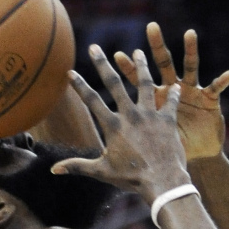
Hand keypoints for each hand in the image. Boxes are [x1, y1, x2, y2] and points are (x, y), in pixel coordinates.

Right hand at [52, 46, 188, 202]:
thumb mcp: (102, 172)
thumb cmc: (131, 178)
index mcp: (113, 127)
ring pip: (144, 85)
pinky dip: (172, 94)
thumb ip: (78, 166)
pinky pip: (170, 103)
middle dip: (103, 65)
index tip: (70, 71)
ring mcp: (151, 116)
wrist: (163, 181)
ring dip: (141, 67)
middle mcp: (131, 116)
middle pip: (115, 85)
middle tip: (95, 48)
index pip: (91, 101)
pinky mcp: (168, 121)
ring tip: (139, 52)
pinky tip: (174, 85)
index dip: (79, 85)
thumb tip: (53, 170)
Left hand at [113, 23, 228, 160]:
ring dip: (190, 50)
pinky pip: (215, 89)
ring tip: (189, 33)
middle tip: (151, 26)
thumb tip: (93, 148)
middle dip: (157, 46)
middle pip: (163, 63)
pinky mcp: (209, 101)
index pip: (138, 80)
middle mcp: (172, 89)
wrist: (190, 159)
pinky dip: (221, 82)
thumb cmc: (162, 150)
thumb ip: (122, 134)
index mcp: (154, 99)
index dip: (129, 68)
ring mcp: (191, 92)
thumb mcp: (143, 140)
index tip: (116, 55)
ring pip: (191, 67)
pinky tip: (227, 75)